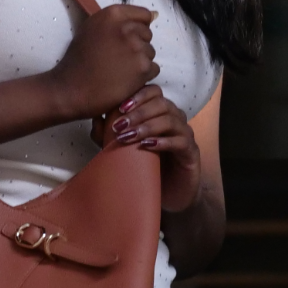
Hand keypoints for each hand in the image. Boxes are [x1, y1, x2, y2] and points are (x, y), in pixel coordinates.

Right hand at [51, 5, 158, 119]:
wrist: (72, 89)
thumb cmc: (79, 59)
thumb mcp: (93, 28)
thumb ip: (120, 21)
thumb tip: (155, 15)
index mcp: (113, 14)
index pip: (144, 15)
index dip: (136, 28)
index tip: (125, 39)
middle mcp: (126, 28)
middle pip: (147, 34)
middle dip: (137, 45)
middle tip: (118, 58)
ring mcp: (136, 48)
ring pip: (151, 52)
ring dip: (140, 61)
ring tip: (120, 70)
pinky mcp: (143, 68)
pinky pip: (154, 68)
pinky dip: (144, 76)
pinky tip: (126, 80)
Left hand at [110, 86, 202, 212]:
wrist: (167, 196)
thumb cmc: (146, 169)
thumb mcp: (121, 150)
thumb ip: (107, 134)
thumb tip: (95, 117)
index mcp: (160, 113)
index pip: (154, 92)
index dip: (138, 95)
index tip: (120, 107)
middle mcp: (175, 120)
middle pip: (162, 103)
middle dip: (138, 112)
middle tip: (120, 125)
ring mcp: (185, 135)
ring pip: (171, 120)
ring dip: (147, 126)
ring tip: (129, 136)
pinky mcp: (192, 153)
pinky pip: (181, 141)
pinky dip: (163, 142)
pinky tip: (147, 146)